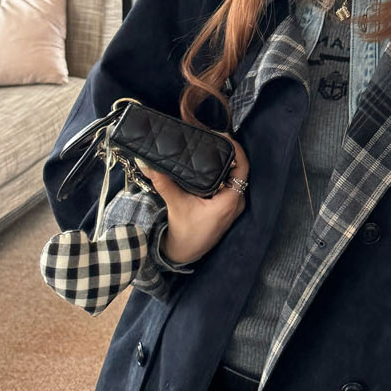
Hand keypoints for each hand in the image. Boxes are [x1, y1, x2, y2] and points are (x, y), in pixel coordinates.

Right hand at [141, 138, 249, 266]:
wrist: (184, 254)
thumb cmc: (185, 233)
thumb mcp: (175, 205)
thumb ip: (164, 183)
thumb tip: (148, 164)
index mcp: (230, 201)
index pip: (242, 167)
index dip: (235, 149)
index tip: (223, 136)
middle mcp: (236, 201)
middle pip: (239, 169)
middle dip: (228, 151)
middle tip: (213, 136)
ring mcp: (233, 204)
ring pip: (234, 176)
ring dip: (225, 162)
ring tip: (211, 145)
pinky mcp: (227, 206)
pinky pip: (229, 184)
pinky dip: (222, 172)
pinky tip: (210, 164)